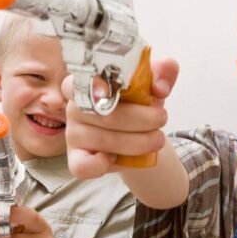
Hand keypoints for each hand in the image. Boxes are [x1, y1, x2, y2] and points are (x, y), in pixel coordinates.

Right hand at [62, 57, 178, 178]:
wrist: (140, 134)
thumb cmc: (140, 104)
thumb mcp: (154, 83)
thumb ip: (163, 71)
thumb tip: (160, 86)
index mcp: (86, 81)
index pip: (83, 79)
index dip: (98, 85)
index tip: (119, 89)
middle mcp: (74, 107)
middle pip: (105, 115)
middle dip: (142, 119)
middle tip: (162, 119)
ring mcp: (73, 134)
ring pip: (103, 141)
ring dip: (138, 142)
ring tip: (157, 139)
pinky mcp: (76, 158)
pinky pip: (82, 166)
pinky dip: (101, 165)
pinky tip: (117, 157)